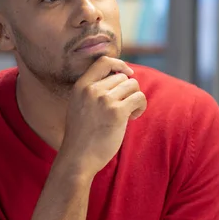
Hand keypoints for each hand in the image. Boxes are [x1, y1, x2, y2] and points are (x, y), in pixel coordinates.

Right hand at [57, 56, 146, 177]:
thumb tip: (120, 76)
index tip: (127, 74)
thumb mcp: (78, 105)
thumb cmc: (81, 135)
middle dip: (128, 90)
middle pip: (122, 77)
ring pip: (133, 86)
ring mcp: (104, 100)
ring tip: (129, 113)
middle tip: (124, 107)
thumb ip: (93, 91)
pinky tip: (134, 117)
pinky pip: (139, 98)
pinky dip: (141, 106)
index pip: (103, 61)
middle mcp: (92, 90)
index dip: (119, 64)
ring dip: (135, 98)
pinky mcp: (117, 113)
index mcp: (81, 86)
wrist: (78, 158)